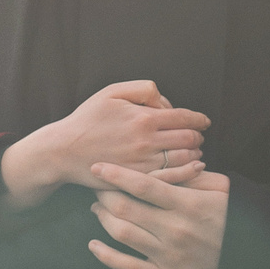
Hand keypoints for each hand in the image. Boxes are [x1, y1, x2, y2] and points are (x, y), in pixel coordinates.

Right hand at [0, 81, 210, 206]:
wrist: (64, 150)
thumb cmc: (87, 119)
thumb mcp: (111, 92)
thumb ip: (143, 89)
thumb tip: (165, 102)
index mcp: (144, 117)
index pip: (184, 117)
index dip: (199, 119)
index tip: (204, 122)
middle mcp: (147, 141)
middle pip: (188, 138)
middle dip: (197, 136)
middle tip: (198, 136)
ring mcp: (143, 162)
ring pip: (183, 158)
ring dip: (194, 154)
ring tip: (194, 151)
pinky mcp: (138, 179)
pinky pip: (170, 177)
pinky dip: (186, 172)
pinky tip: (191, 168)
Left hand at [87, 163, 229, 268]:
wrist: (247, 263)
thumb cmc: (230, 218)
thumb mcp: (219, 190)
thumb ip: (189, 174)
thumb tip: (162, 158)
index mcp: (188, 205)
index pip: (143, 185)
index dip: (116, 174)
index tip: (97, 166)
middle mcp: (175, 230)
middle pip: (125, 208)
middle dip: (104, 194)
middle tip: (97, 187)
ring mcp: (169, 256)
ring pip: (122, 233)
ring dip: (103, 218)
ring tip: (98, 208)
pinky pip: (127, 267)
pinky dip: (106, 256)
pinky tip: (94, 245)